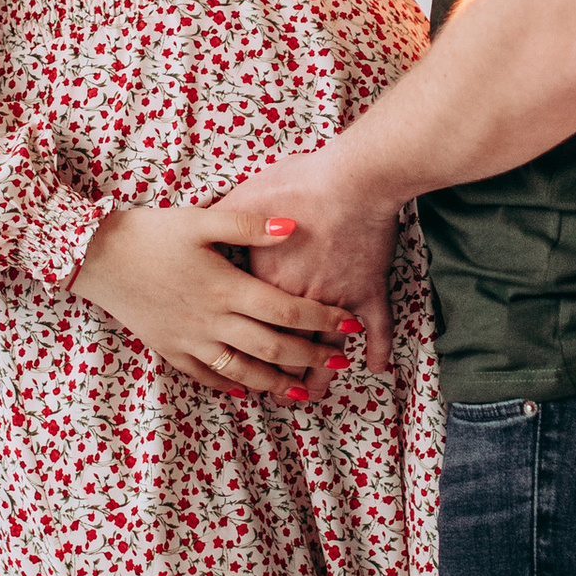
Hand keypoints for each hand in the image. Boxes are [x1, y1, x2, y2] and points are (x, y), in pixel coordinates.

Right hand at [70, 204, 362, 402]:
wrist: (94, 255)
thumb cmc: (150, 231)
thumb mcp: (200, 219)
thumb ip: (248, 225)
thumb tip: (293, 227)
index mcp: (225, 288)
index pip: (287, 311)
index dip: (323, 318)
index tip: (351, 325)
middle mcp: (211, 321)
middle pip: (272, 347)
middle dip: (310, 357)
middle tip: (339, 362)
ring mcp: (188, 340)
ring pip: (241, 371)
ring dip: (276, 382)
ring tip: (302, 390)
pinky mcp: (167, 348)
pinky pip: (204, 376)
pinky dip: (229, 385)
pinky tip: (246, 389)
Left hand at [204, 155, 396, 374]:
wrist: (349, 180)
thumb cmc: (295, 183)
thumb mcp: (245, 196)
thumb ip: (223, 217)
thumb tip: (197, 216)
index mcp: (263, 283)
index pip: (248, 327)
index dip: (243, 352)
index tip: (241, 368)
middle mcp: (297, 300)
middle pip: (285, 350)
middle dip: (281, 378)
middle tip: (280, 395)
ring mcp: (336, 298)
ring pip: (328, 349)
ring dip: (323, 374)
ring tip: (316, 394)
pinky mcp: (368, 290)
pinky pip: (377, 327)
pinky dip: (379, 348)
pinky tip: (378, 367)